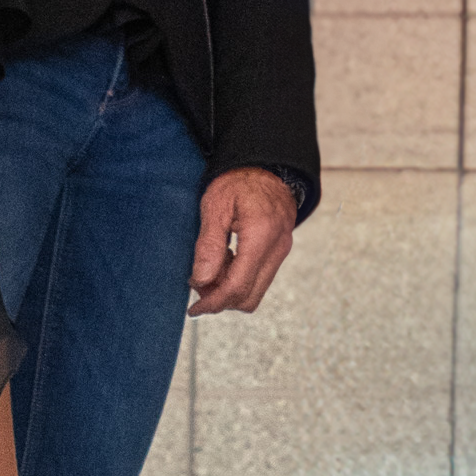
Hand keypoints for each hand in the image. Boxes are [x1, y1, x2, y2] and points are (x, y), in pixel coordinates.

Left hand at [189, 167, 297, 313]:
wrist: (267, 166)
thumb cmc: (239, 180)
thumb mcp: (216, 205)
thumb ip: (209, 245)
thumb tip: (201, 280)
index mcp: (261, 235)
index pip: (237, 285)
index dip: (213, 302)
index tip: (194, 309)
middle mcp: (277, 248)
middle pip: (248, 297)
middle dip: (220, 300)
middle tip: (198, 285)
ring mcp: (281, 251)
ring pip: (255, 292)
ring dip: (229, 291)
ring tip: (211, 270)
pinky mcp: (279, 252)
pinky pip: (260, 279)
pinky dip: (239, 280)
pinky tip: (225, 262)